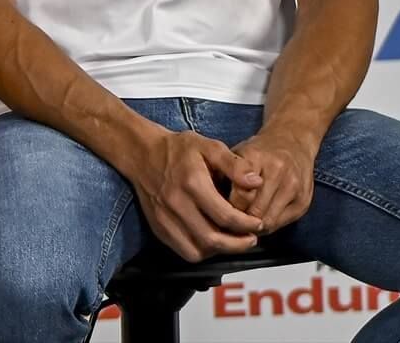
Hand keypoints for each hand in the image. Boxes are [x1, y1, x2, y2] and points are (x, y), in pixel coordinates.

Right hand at [127, 129, 264, 260]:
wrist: (142, 154)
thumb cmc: (177, 149)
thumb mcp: (209, 147)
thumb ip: (234, 164)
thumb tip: (256, 182)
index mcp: (192, 183)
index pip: (225, 216)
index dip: (247, 225)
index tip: (257, 223)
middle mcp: (176, 204)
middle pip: (212, 239)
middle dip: (238, 244)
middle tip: (251, 239)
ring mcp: (164, 218)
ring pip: (197, 250)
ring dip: (219, 251)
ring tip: (233, 241)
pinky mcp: (158, 227)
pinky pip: (183, 250)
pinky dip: (201, 251)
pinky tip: (211, 241)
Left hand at [229, 125, 316, 235]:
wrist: (292, 141)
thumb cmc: (258, 152)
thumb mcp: (236, 155)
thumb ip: (225, 176)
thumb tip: (210, 204)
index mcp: (256, 157)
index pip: (240, 193)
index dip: (227, 207)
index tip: (220, 212)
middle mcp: (278, 171)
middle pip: (255, 209)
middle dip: (240, 221)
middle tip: (229, 224)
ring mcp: (294, 186)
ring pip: (269, 220)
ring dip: (254, 227)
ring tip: (242, 225)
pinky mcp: (304, 201)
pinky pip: (282, 223)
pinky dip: (268, 226)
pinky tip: (259, 222)